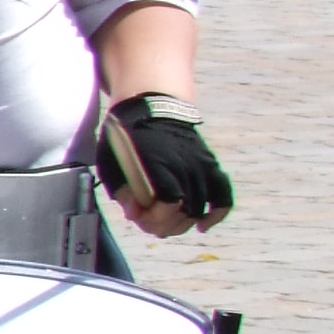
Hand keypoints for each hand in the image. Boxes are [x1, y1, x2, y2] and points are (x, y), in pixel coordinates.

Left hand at [100, 98, 231, 236]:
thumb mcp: (110, 161)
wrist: (153, 107)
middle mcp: (184, 165)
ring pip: (201, 208)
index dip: (154, 219)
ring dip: (183, 223)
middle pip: (185, 210)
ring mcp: (200, 165)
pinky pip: (223, 194)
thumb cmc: (126, 138)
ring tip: (166, 224)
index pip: (168, 203)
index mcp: (158, 163)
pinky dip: (217, 213)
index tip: (139, 217)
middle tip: (149, 223)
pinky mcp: (210, 165)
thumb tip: (134, 215)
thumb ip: (122, 190)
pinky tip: (202, 225)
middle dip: (165, 225)